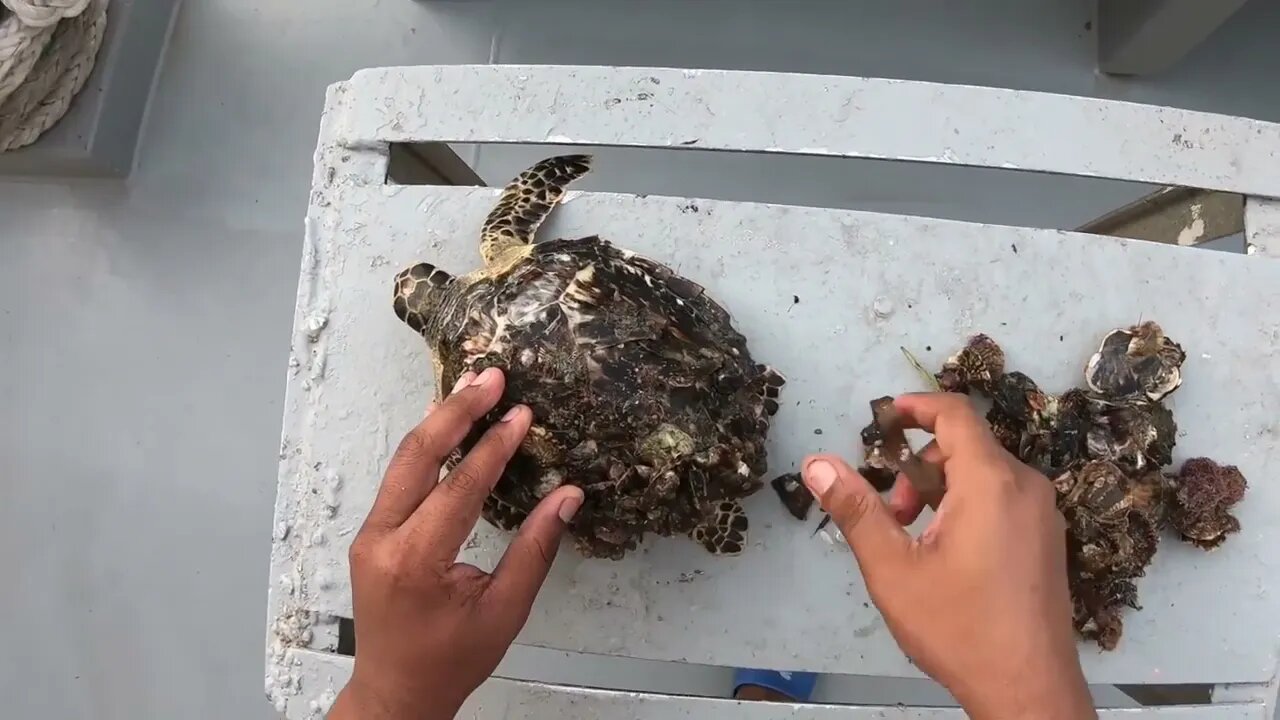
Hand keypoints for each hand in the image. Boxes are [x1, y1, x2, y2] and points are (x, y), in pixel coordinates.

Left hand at [329, 367, 583, 719]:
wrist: (395, 692)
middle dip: (456, 411)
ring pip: (402, 460)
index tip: (522, 414)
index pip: (459, 487)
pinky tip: (448, 425)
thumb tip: (568, 495)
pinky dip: (426, 447)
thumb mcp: (504, 611)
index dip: (494, 446)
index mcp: (415, 561)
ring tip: (474, 387)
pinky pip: (399, 477)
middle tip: (492, 376)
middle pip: (417, 456)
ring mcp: (370, 534)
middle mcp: (383, 539)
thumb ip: (535, 549)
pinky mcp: (372, 533)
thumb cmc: (451, 660)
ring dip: (439, 422)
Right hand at [802, 392, 1095, 719]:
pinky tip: (948, 555)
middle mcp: (1026, 487)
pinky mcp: (1048, 540)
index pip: (955, 415)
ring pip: (984, 475)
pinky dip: (968, 507)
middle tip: (893, 515)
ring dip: (941, 491)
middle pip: (966, 447)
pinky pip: (1004, 499)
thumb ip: (855, 509)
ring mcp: (1043, 515)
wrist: (1028, 690)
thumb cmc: (959, 628)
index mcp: (992, 482)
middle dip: (918, 469)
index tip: (884, 418)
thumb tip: (817, 463)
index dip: (916, 407)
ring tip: (915, 540)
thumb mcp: (893, 568)